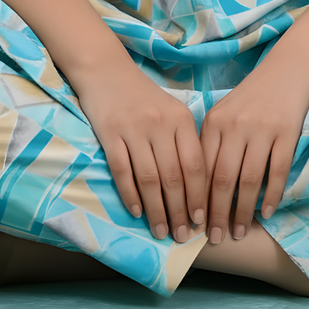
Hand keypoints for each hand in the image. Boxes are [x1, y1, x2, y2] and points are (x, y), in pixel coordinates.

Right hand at [76, 62, 206, 242]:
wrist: (107, 71)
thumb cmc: (144, 97)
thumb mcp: (172, 111)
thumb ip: (185, 142)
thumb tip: (199, 188)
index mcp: (182, 118)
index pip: (196, 164)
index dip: (199, 196)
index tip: (201, 221)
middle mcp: (161, 124)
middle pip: (174, 176)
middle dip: (180, 211)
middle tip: (182, 236)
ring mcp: (134, 128)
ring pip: (149, 178)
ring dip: (156, 209)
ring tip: (161, 231)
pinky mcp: (110, 133)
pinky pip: (122, 170)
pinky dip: (130, 194)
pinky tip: (136, 212)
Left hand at [200, 61, 308, 242]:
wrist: (286, 71)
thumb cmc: (250, 97)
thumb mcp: (223, 114)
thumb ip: (211, 145)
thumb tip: (199, 190)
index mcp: (214, 121)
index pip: (200, 168)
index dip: (196, 199)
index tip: (193, 223)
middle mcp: (235, 126)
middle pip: (222, 179)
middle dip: (216, 213)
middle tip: (215, 238)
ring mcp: (262, 130)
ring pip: (249, 180)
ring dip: (243, 211)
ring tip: (239, 232)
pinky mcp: (287, 133)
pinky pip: (277, 172)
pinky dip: (271, 196)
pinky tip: (266, 213)